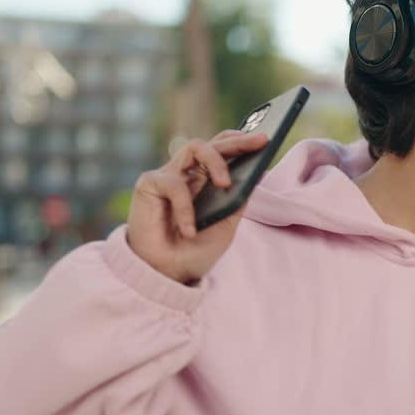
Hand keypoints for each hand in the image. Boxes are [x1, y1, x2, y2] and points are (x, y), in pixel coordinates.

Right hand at [127, 129, 268, 284]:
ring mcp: (170, 176)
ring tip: (225, 183)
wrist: (165, 274)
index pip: (226, 152)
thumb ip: (237, 201)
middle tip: (259, 141)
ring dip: (215, 161)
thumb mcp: (225, 226)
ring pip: (195, 147)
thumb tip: (256, 174)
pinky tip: (189, 230)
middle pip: (215, 144)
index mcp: (207, 182)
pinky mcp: (150, 184)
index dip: (243, 142)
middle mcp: (190, 174)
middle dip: (239, 141)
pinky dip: (184, 207)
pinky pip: (174, 184)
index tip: (265, 140)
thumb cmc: (195, 251)